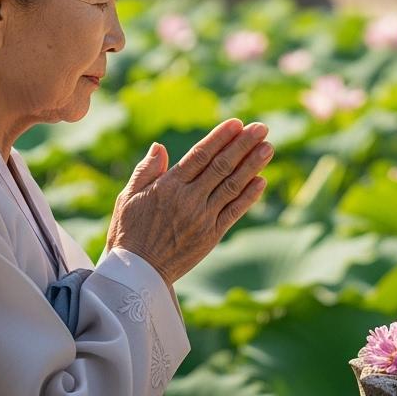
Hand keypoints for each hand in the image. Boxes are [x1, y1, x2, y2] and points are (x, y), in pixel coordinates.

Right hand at [106, 119, 271, 284]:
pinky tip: (261, 180)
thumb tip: (159, 146)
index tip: (237, 123)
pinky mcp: (211, 236)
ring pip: (232, 186)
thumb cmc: (128, 232)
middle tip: (262, 128)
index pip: (200, 155)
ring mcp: (202, 218)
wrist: (137, 273)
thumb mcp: (129, 197)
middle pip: (221, 166)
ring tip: (268, 147)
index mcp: (168, 186)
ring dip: (252, 165)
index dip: (220, 137)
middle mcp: (188, 199)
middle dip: (243, 145)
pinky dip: (249, 196)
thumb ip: (146, 171)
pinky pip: (234, 212)